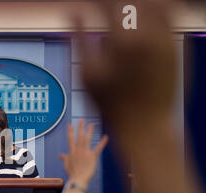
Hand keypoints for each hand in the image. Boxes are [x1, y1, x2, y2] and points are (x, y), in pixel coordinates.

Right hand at [59, 120, 107, 187]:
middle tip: (82, 120)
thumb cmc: (72, 174)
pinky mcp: (92, 157)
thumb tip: (60, 155)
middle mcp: (78, 151)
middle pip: (79, 137)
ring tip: (91, 124)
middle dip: (80, 127)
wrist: (78, 179)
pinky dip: (102, 142)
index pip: (70, 139)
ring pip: (87, 139)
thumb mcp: (66, 165)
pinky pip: (98, 148)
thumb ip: (64, 158)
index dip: (70, 131)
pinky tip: (106, 136)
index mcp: (71, 152)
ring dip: (89, 131)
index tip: (70, 125)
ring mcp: (85, 153)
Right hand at [75, 0, 176, 131]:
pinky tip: (146, 11)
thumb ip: (79, 38)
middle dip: (115, 4)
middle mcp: (146, 35)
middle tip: (107, 9)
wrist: (146, 124)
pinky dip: (158, 7)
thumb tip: (72, 11)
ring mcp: (165, 38)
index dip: (95, 3)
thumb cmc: (112, 103)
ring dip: (136, 4)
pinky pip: (170, 13)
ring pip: (152, 3)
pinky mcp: (176, 45)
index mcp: (121, 40)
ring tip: (124, 9)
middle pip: (130, 2)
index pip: (107, 4)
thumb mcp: (88, 74)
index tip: (87, 6)